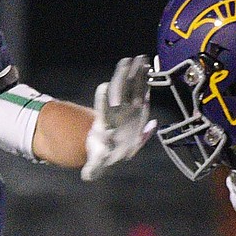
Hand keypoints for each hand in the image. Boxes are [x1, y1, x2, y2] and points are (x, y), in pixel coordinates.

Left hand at [81, 55, 156, 180]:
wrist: (107, 145)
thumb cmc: (102, 154)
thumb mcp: (97, 163)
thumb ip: (93, 169)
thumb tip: (87, 177)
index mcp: (106, 124)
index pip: (103, 110)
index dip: (103, 100)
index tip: (102, 88)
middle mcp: (116, 112)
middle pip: (118, 93)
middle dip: (121, 78)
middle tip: (125, 62)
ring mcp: (125, 107)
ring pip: (130, 88)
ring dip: (135, 74)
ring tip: (141, 58)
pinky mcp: (135, 107)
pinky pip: (140, 90)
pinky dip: (145, 80)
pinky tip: (149, 67)